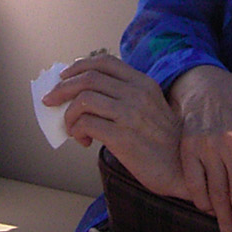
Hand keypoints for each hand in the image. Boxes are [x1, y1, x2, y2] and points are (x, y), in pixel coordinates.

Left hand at [44, 53, 188, 199]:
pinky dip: (76, 131)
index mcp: (143, 83)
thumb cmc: (163, 142)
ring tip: (72, 128)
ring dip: (69, 114)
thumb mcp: (150, 108)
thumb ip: (125, 97)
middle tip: (51, 100)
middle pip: (88, 78)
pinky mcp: (122, 137)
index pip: (105, 62)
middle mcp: (137, 94)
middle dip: (62, 88)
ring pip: (83, 99)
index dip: (79, 66)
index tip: (65, 77)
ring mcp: (130, 115)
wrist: (181, 169)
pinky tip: (83, 140)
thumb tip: (84, 95)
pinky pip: (86, 124)